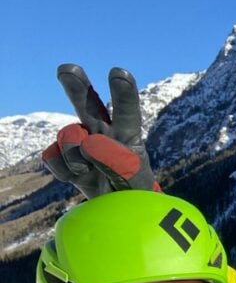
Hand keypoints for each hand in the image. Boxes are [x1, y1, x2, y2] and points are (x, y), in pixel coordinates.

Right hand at [42, 64, 159, 197]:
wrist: (117, 213)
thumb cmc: (134, 195)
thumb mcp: (135, 181)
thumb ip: (118, 161)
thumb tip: (88, 141)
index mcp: (127, 134)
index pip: (127, 111)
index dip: (123, 92)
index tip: (119, 73)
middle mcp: (103, 133)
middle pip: (88, 104)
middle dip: (77, 86)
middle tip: (68, 69)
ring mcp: (81, 145)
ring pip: (69, 133)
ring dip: (75, 153)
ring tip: (88, 170)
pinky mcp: (64, 161)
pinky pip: (53, 156)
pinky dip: (63, 169)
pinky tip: (78, 176)